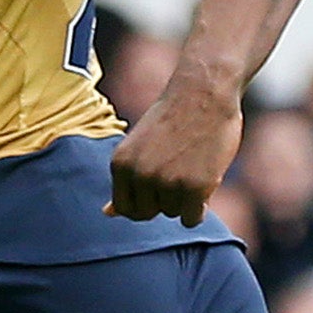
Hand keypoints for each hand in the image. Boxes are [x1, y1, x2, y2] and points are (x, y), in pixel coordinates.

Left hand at [105, 78, 241, 225]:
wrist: (204, 92)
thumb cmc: (173, 118)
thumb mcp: (139, 147)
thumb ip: (126, 179)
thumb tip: (108, 213)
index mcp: (121, 164)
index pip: (126, 208)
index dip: (144, 200)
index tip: (158, 182)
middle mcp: (140, 176)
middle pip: (149, 213)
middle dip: (163, 200)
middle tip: (178, 170)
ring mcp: (167, 183)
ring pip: (173, 214)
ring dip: (184, 199)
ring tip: (192, 165)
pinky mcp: (194, 188)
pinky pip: (191, 220)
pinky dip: (199, 207)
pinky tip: (204, 180)